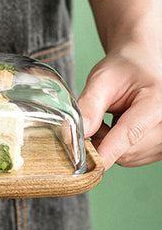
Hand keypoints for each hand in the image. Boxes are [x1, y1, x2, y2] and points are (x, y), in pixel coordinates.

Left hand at [77, 44, 161, 169]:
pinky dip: (117, 147)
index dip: (107, 150)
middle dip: (101, 140)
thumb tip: (76, 133)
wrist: (142, 65)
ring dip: (109, 144)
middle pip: (125, 150)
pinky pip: (130, 158)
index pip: (130, 133)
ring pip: (126, 157)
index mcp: (157, 101)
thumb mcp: (102, 78)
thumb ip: (90, 105)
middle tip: (96, 116)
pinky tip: (119, 127)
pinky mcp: (159, 149)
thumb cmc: (125, 69)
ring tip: (111, 117)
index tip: (90, 164)